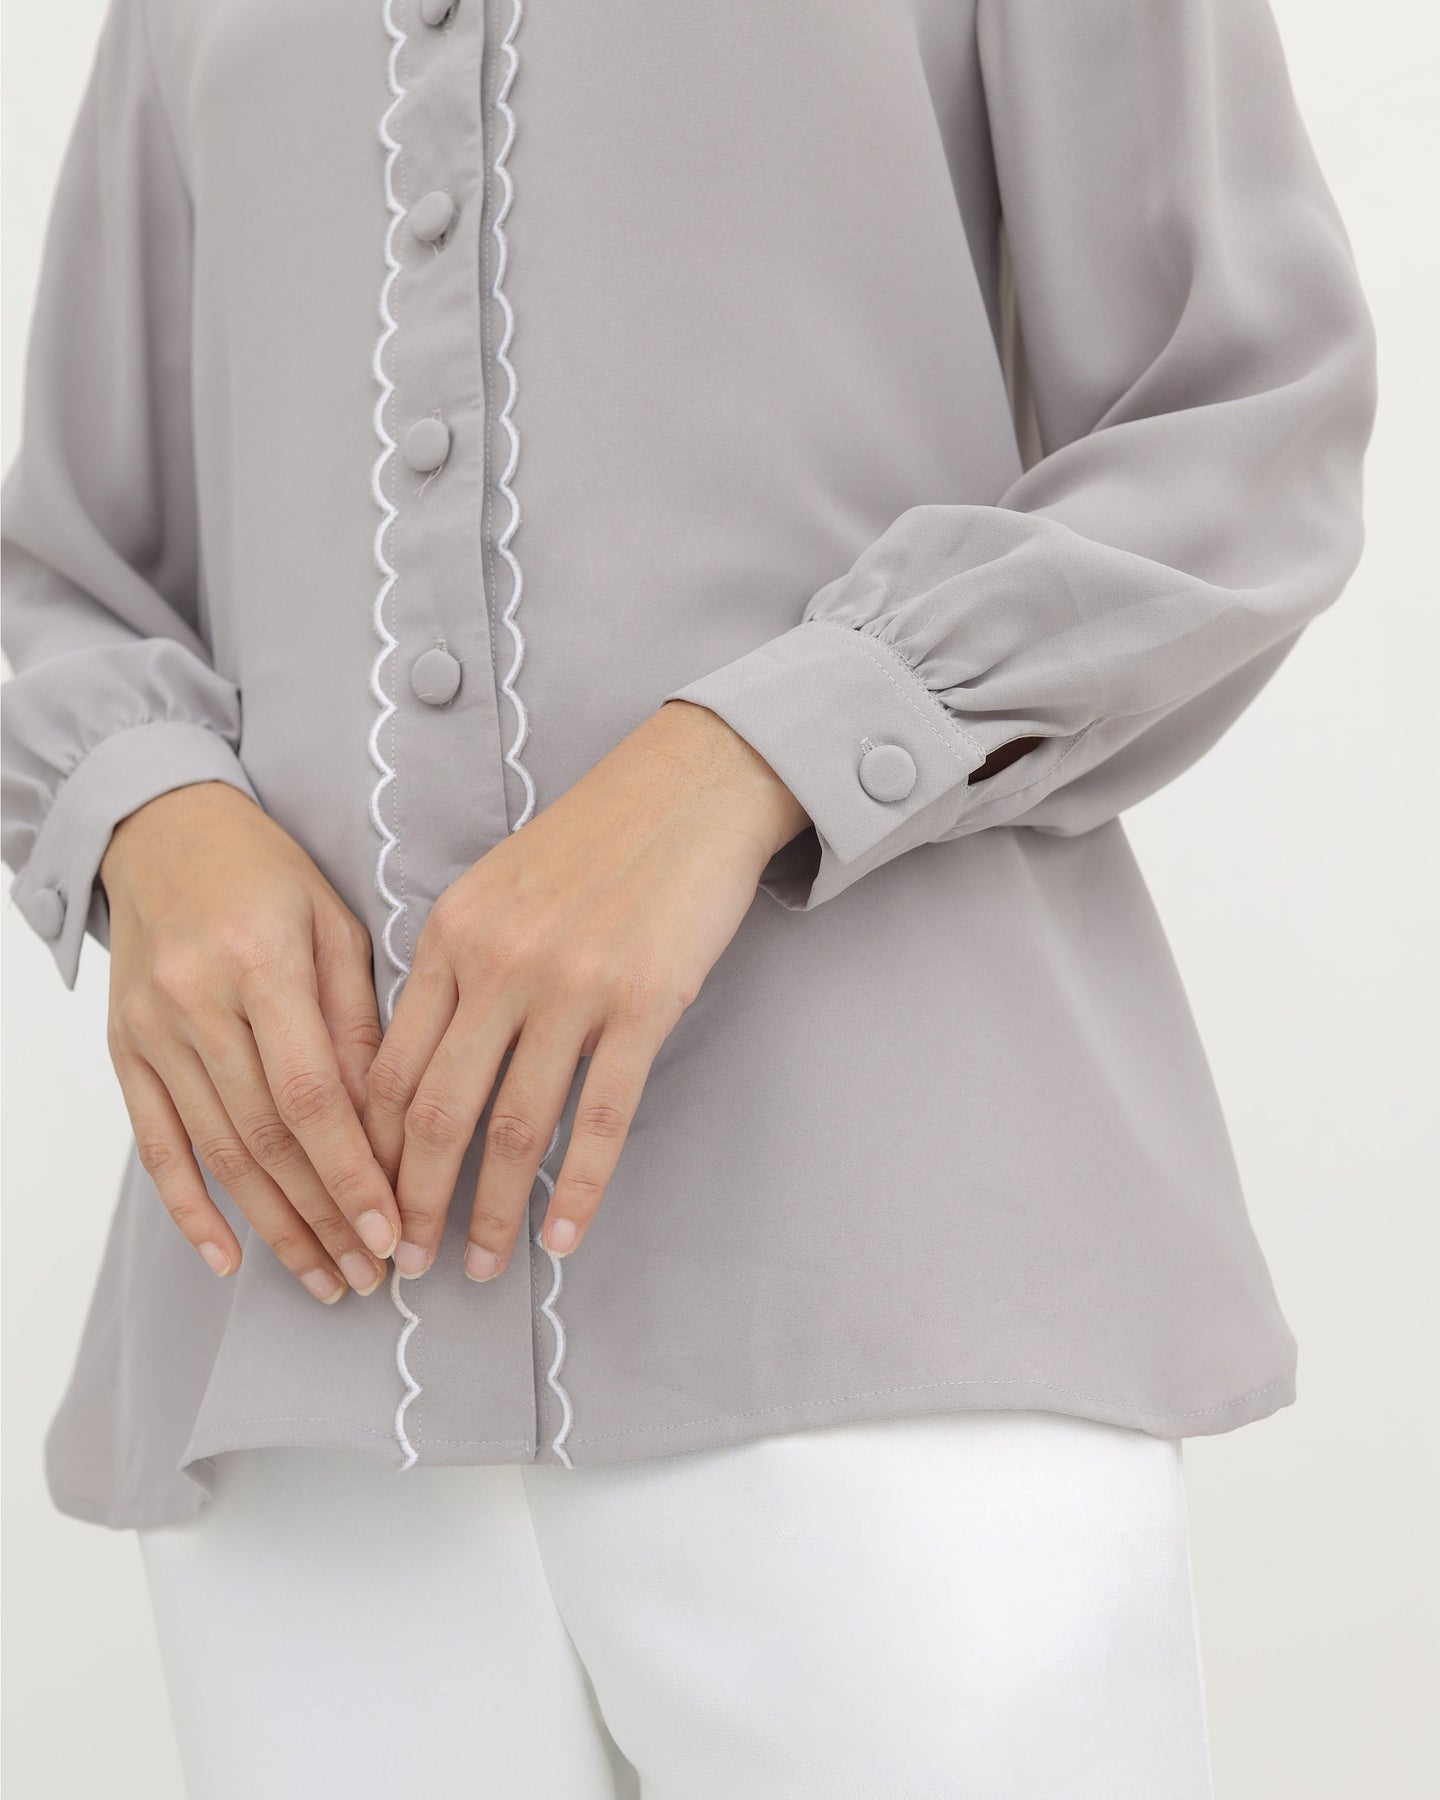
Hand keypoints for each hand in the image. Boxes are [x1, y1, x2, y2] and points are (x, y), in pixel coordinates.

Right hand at [101, 781, 401, 1302]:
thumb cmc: (267, 873)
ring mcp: (153, 1032)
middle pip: (266, 1139)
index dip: (352, 1173)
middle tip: (372, 1273)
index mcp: (263, 965)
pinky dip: (189, 1207)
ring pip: (217, 1153)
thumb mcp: (335, 924)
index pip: (313, 1096)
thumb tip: (388, 1119)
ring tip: (326, 1277)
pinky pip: (155, 1143)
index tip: (392, 1229)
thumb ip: (360, 1019)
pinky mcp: (126, 1050)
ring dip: (274, 1226)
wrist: (162, 832)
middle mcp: (199, 1004)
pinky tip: (227, 1255)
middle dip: (324, 1217)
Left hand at [363, 700, 809, 1279]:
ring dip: (490, 1212)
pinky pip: (601, 1119)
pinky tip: (563, 1235)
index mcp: (450, 936)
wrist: (688, 788)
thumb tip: (424, 1063)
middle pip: (437, 1111)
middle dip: (414, 1202)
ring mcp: (571, 987)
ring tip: (480, 1267)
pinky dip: (579, 1188)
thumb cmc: (591, 841)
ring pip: (514, 1127)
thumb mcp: (494, 888)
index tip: (368, 1202)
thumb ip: (455, 967)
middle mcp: (498, 964)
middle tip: (404, 1264)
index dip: (372, 1151)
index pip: (390, 1067)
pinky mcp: (643, 1005)